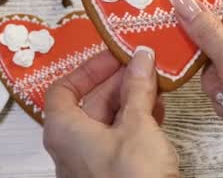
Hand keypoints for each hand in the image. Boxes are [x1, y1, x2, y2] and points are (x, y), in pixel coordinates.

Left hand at [43, 49, 178, 177]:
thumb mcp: (136, 124)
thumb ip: (137, 88)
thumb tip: (140, 60)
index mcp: (64, 130)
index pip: (63, 89)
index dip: (88, 69)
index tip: (112, 56)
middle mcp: (73, 146)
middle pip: (91, 102)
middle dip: (120, 81)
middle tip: (142, 66)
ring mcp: (93, 160)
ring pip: (110, 119)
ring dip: (133, 99)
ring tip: (156, 84)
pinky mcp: (114, 171)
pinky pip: (121, 137)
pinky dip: (138, 120)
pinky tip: (159, 109)